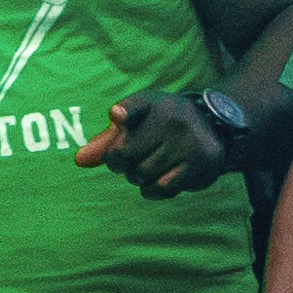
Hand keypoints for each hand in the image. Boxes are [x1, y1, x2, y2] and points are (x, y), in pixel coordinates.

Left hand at [80, 92, 253, 197]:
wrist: (213, 129)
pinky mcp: (200, 162)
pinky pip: (160, 188)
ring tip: (150, 166)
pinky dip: (153, 190)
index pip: (134, 106)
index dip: (124, 113)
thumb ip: (106, 141)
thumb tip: (79, 161)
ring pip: (141, 174)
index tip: (117, 116)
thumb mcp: (136, 123)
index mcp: (152, 102)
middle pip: (123, 154)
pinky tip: (160, 179)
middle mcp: (171, 118)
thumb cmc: (161, 126)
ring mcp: (187, 140)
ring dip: (138, 178)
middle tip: (129, 159)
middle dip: (120, 163)